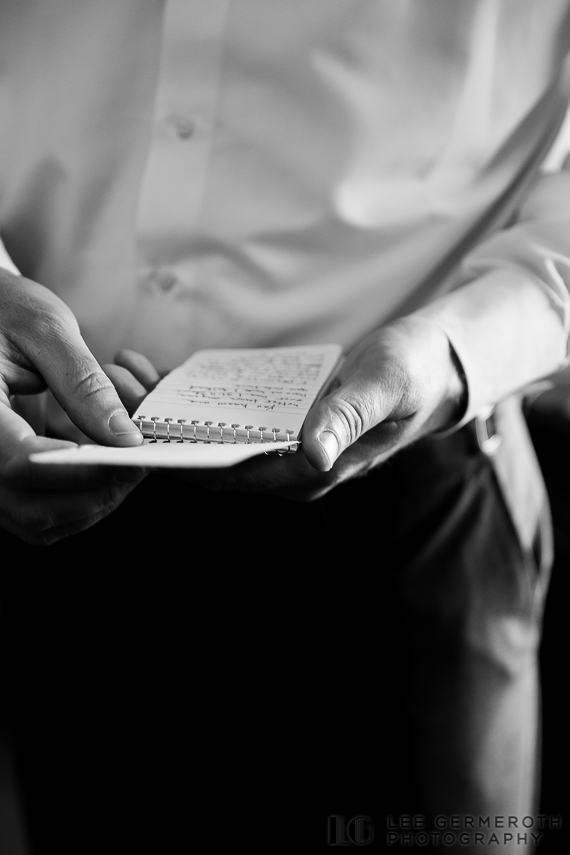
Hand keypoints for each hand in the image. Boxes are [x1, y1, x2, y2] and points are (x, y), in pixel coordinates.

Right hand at [0, 268, 144, 543]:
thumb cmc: (3, 311)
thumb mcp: (43, 328)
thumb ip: (83, 382)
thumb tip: (125, 435)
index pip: (21, 462)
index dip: (81, 468)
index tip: (131, 455)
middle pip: (30, 508)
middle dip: (95, 494)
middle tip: (140, 464)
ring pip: (36, 523)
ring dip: (91, 505)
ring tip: (128, 467)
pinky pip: (35, 518)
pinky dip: (76, 507)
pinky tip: (105, 476)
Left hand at [109, 316, 464, 501]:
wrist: (427, 367)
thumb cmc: (413, 375)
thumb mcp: (387, 387)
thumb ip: (350, 418)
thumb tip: (315, 454)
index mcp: (310, 472)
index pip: (231, 474)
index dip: (180, 456)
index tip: (135, 430)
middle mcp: (286, 468)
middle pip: (208, 457)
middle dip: (159, 427)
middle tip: (115, 385)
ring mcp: (278, 446)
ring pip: (209, 436)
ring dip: (167, 409)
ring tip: (125, 369)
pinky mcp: (275, 423)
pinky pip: (224, 415)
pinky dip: (190, 395)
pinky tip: (159, 369)